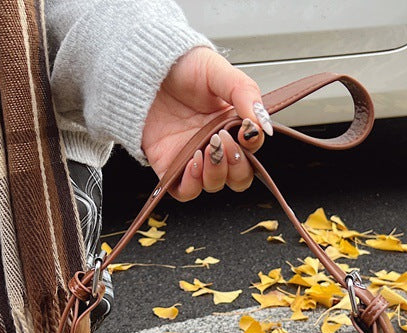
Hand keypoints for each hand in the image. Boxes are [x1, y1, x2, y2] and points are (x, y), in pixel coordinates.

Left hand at [141, 47, 271, 200]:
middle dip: (236, 165)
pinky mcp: (170, 167)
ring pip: (215, 184)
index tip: (247, 132)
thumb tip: (263, 124)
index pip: (251, 150)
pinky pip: (186, 191)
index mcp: (231, 125)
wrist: (144, 69)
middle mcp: (214, 144)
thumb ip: (245, 93)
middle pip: (238, 176)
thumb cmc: (180, 67)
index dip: (252, 147)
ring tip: (208, 147)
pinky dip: (193, 183)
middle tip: (225, 141)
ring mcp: (193, 157)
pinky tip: (193, 161)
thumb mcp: (218, 71)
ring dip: (216, 172)